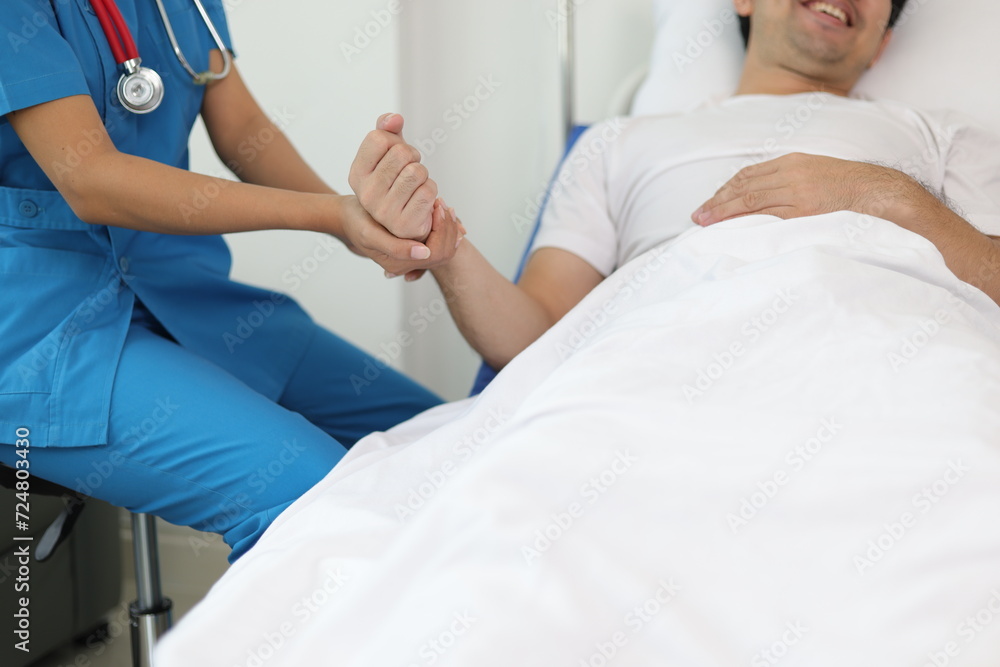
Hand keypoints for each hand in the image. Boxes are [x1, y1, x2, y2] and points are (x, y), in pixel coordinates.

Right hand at [338, 195, 463, 277]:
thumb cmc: (355, 222)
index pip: (436, 253)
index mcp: (399, 264)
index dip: (442, 229)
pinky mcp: (412, 245)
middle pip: (443, 252)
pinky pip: (436, 239)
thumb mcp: (370, 234)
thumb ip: (396, 248)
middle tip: (444, 204)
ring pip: (443, 246)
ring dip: (446, 225)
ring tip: (441, 204)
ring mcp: (410, 255)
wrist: (345, 216)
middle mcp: (407, 264)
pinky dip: (441, 224)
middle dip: (448, 227)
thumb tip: (425, 253)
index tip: (439, 205)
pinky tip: (437, 209)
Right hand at [349, 113, 436, 240]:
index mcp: (356, 175)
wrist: (406, 221)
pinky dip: (431, 190)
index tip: (395, 156)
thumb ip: (386, 129)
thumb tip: (395, 119)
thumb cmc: (397, 181)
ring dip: (423, 174)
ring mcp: (384, 212)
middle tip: (410, 171)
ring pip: (417, 171)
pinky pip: (428, 191)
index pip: (378, 138)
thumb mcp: (388, 152)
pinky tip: (422, 200)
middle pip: (401, 153)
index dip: (394, 141)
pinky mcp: (404, 224)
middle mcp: (365, 194)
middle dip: (413, 157)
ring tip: (415, 185)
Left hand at [692, 153, 907, 226]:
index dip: (725, 189)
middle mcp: (791, 173)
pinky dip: (747, 220)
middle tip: (698, 216)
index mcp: (793, 161)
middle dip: (717, 201)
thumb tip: (764, 197)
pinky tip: (731, 227)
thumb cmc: (849, 187)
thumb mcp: (816, 174)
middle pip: (743, 186)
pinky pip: (769, 215)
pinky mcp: (804, 209)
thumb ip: (790, 181)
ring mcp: (797, 191)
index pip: (748, 174)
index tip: (710, 203)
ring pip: (750, 199)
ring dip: (724, 211)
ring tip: (705, 223)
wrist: (879, 191)